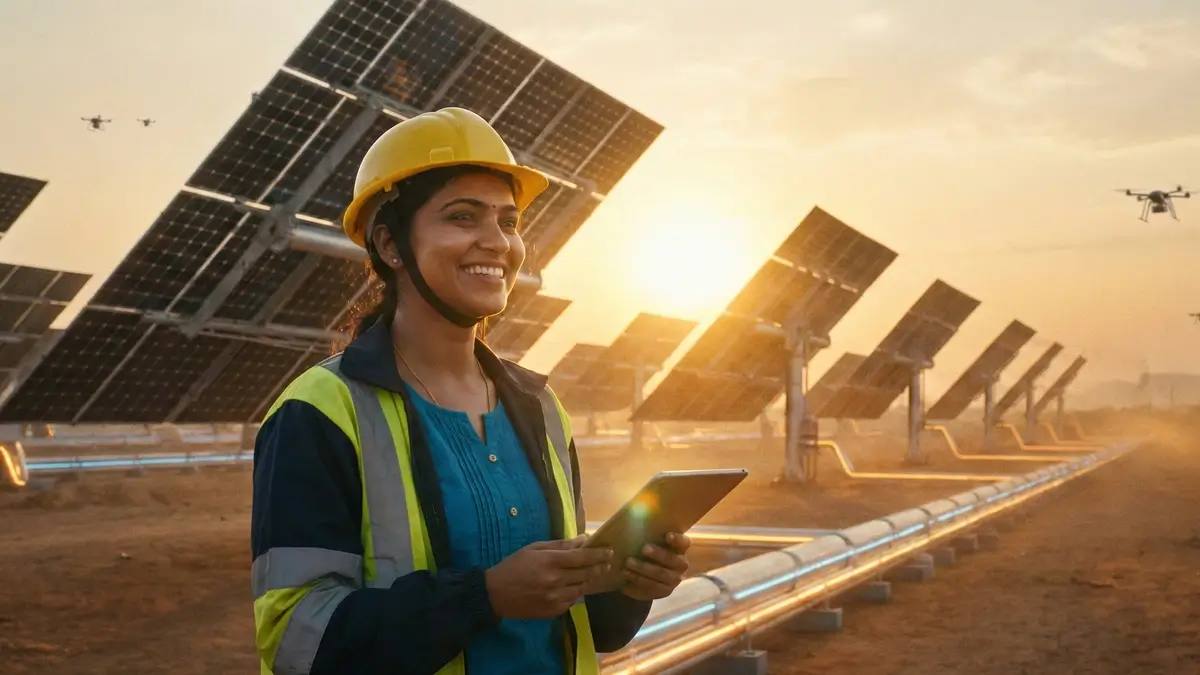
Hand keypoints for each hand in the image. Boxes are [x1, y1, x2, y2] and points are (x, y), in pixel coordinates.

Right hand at [485, 536, 613, 618]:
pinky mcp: (553, 611)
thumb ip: (560, 545)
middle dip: (598, 567)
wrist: (496, 594)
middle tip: (606, 562)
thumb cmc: (514, 566)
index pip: (583, 557)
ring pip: (581, 588)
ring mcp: (555, 598)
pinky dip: (574, 593)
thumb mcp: (534, 548)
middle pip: (586, 573)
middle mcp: (556, 580)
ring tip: (590, 574)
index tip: (609, 551)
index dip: (598, 554)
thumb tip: (582, 540)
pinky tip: (572, 587)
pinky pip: (572, 601)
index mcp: (550, 561)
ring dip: (587, 580)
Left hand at [620, 533, 690, 600]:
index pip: (684, 542)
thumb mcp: (650, 539)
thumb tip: (635, 516)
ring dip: (643, 570)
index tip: (667, 535)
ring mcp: (674, 579)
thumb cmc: (648, 548)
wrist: (648, 571)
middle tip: (643, 549)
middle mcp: (681, 564)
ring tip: (627, 565)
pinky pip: (652, 589)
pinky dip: (637, 586)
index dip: (677, 539)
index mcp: (680, 548)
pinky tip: (624, 583)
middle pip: (672, 560)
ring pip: (660, 576)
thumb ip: (647, 531)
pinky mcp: (665, 591)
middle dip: (658, 554)